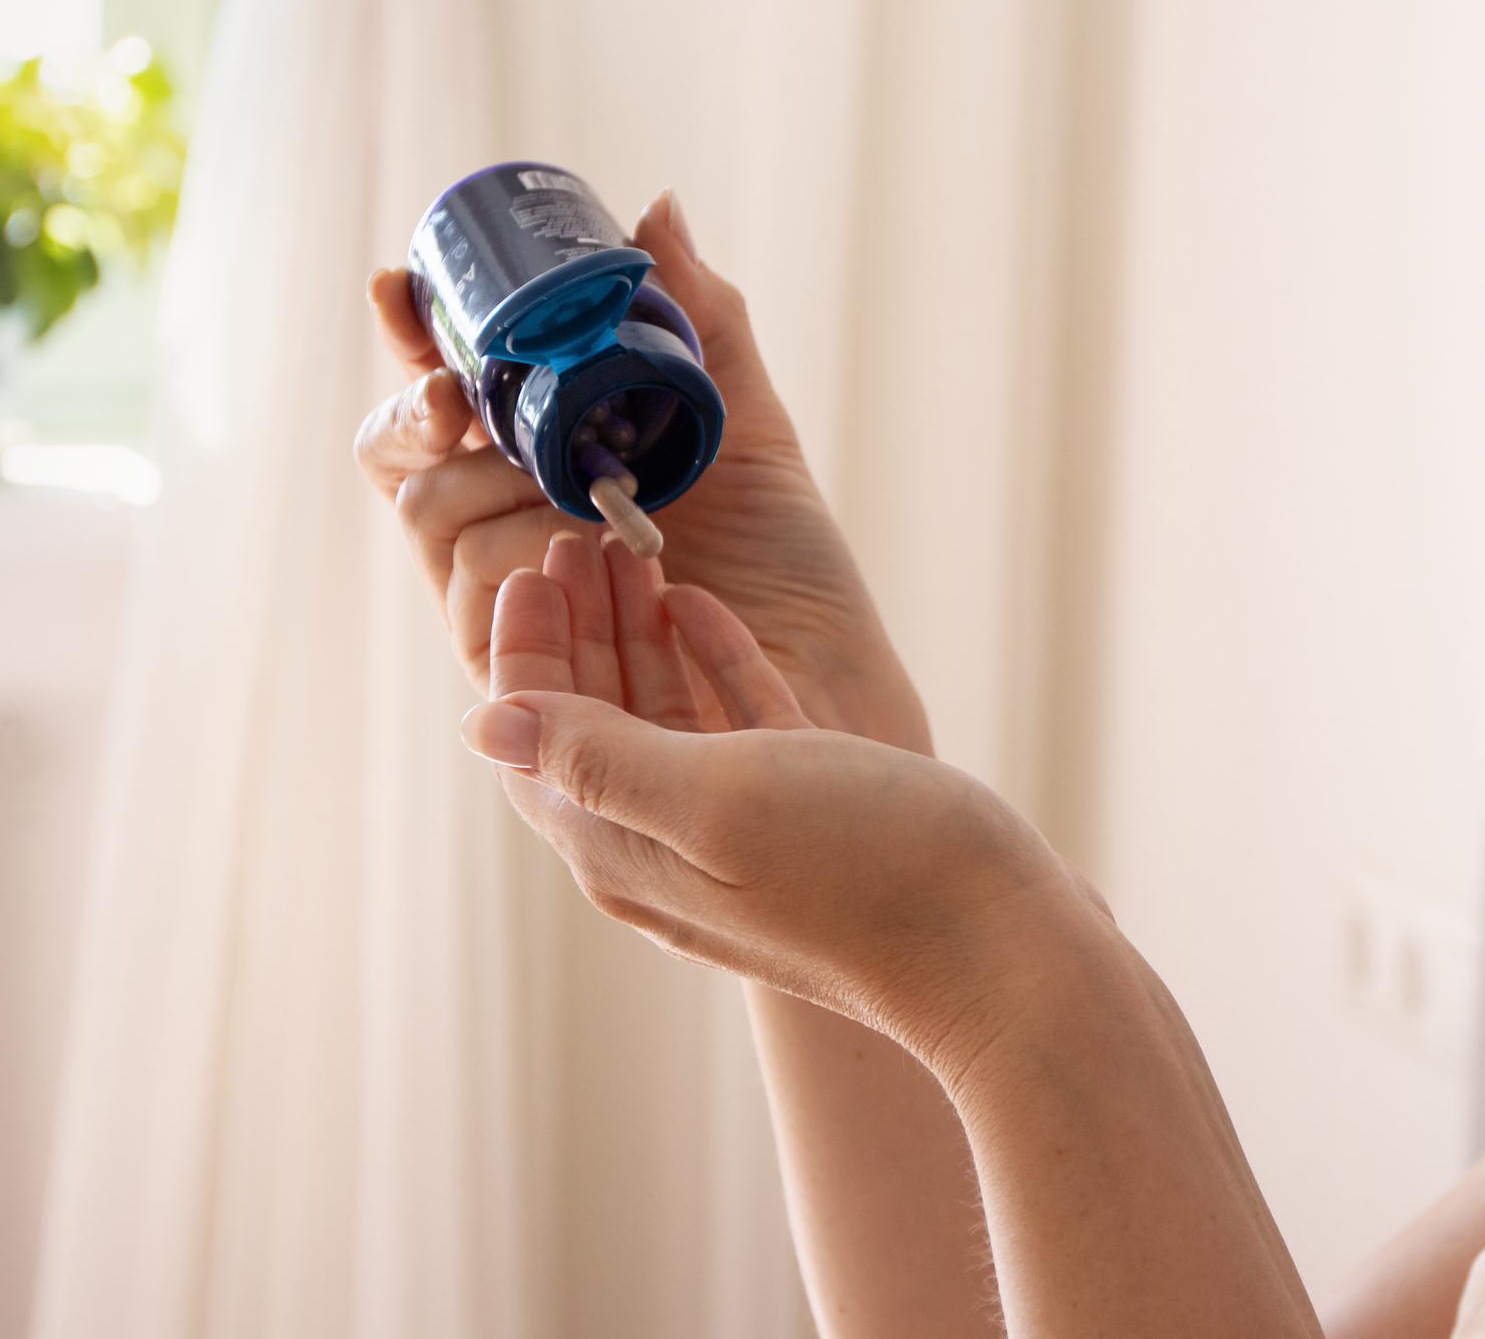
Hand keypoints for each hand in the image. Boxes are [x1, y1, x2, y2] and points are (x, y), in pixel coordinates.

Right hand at [352, 190, 929, 751]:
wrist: (823, 669)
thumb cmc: (783, 557)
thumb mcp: (744, 418)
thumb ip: (698, 314)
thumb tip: (657, 207)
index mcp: (538, 455)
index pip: (440, 384)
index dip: (410, 332)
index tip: (399, 288)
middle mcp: (502, 519)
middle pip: (402, 452)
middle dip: (420, 412)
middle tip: (461, 396)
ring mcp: (500, 595)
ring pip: (431, 517)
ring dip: (491, 487)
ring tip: (577, 489)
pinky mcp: (513, 669)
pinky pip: (472, 605)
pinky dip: (515, 563)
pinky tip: (571, 548)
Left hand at [463, 530, 1106, 1071]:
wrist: (1000, 948)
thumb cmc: (862, 869)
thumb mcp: (715, 799)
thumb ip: (600, 759)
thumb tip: (484, 726)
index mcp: (623, 849)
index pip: (533, 741)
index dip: (523, 651)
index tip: (536, 565)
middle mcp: (666, 848)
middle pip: (586, 725)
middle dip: (573, 629)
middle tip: (577, 536)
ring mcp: (739, 835)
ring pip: (658, 718)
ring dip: (635, 634)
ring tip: (631, 551)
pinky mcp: (808, 816)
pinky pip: (734, 726)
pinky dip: (710, 661)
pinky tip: (701, 605)